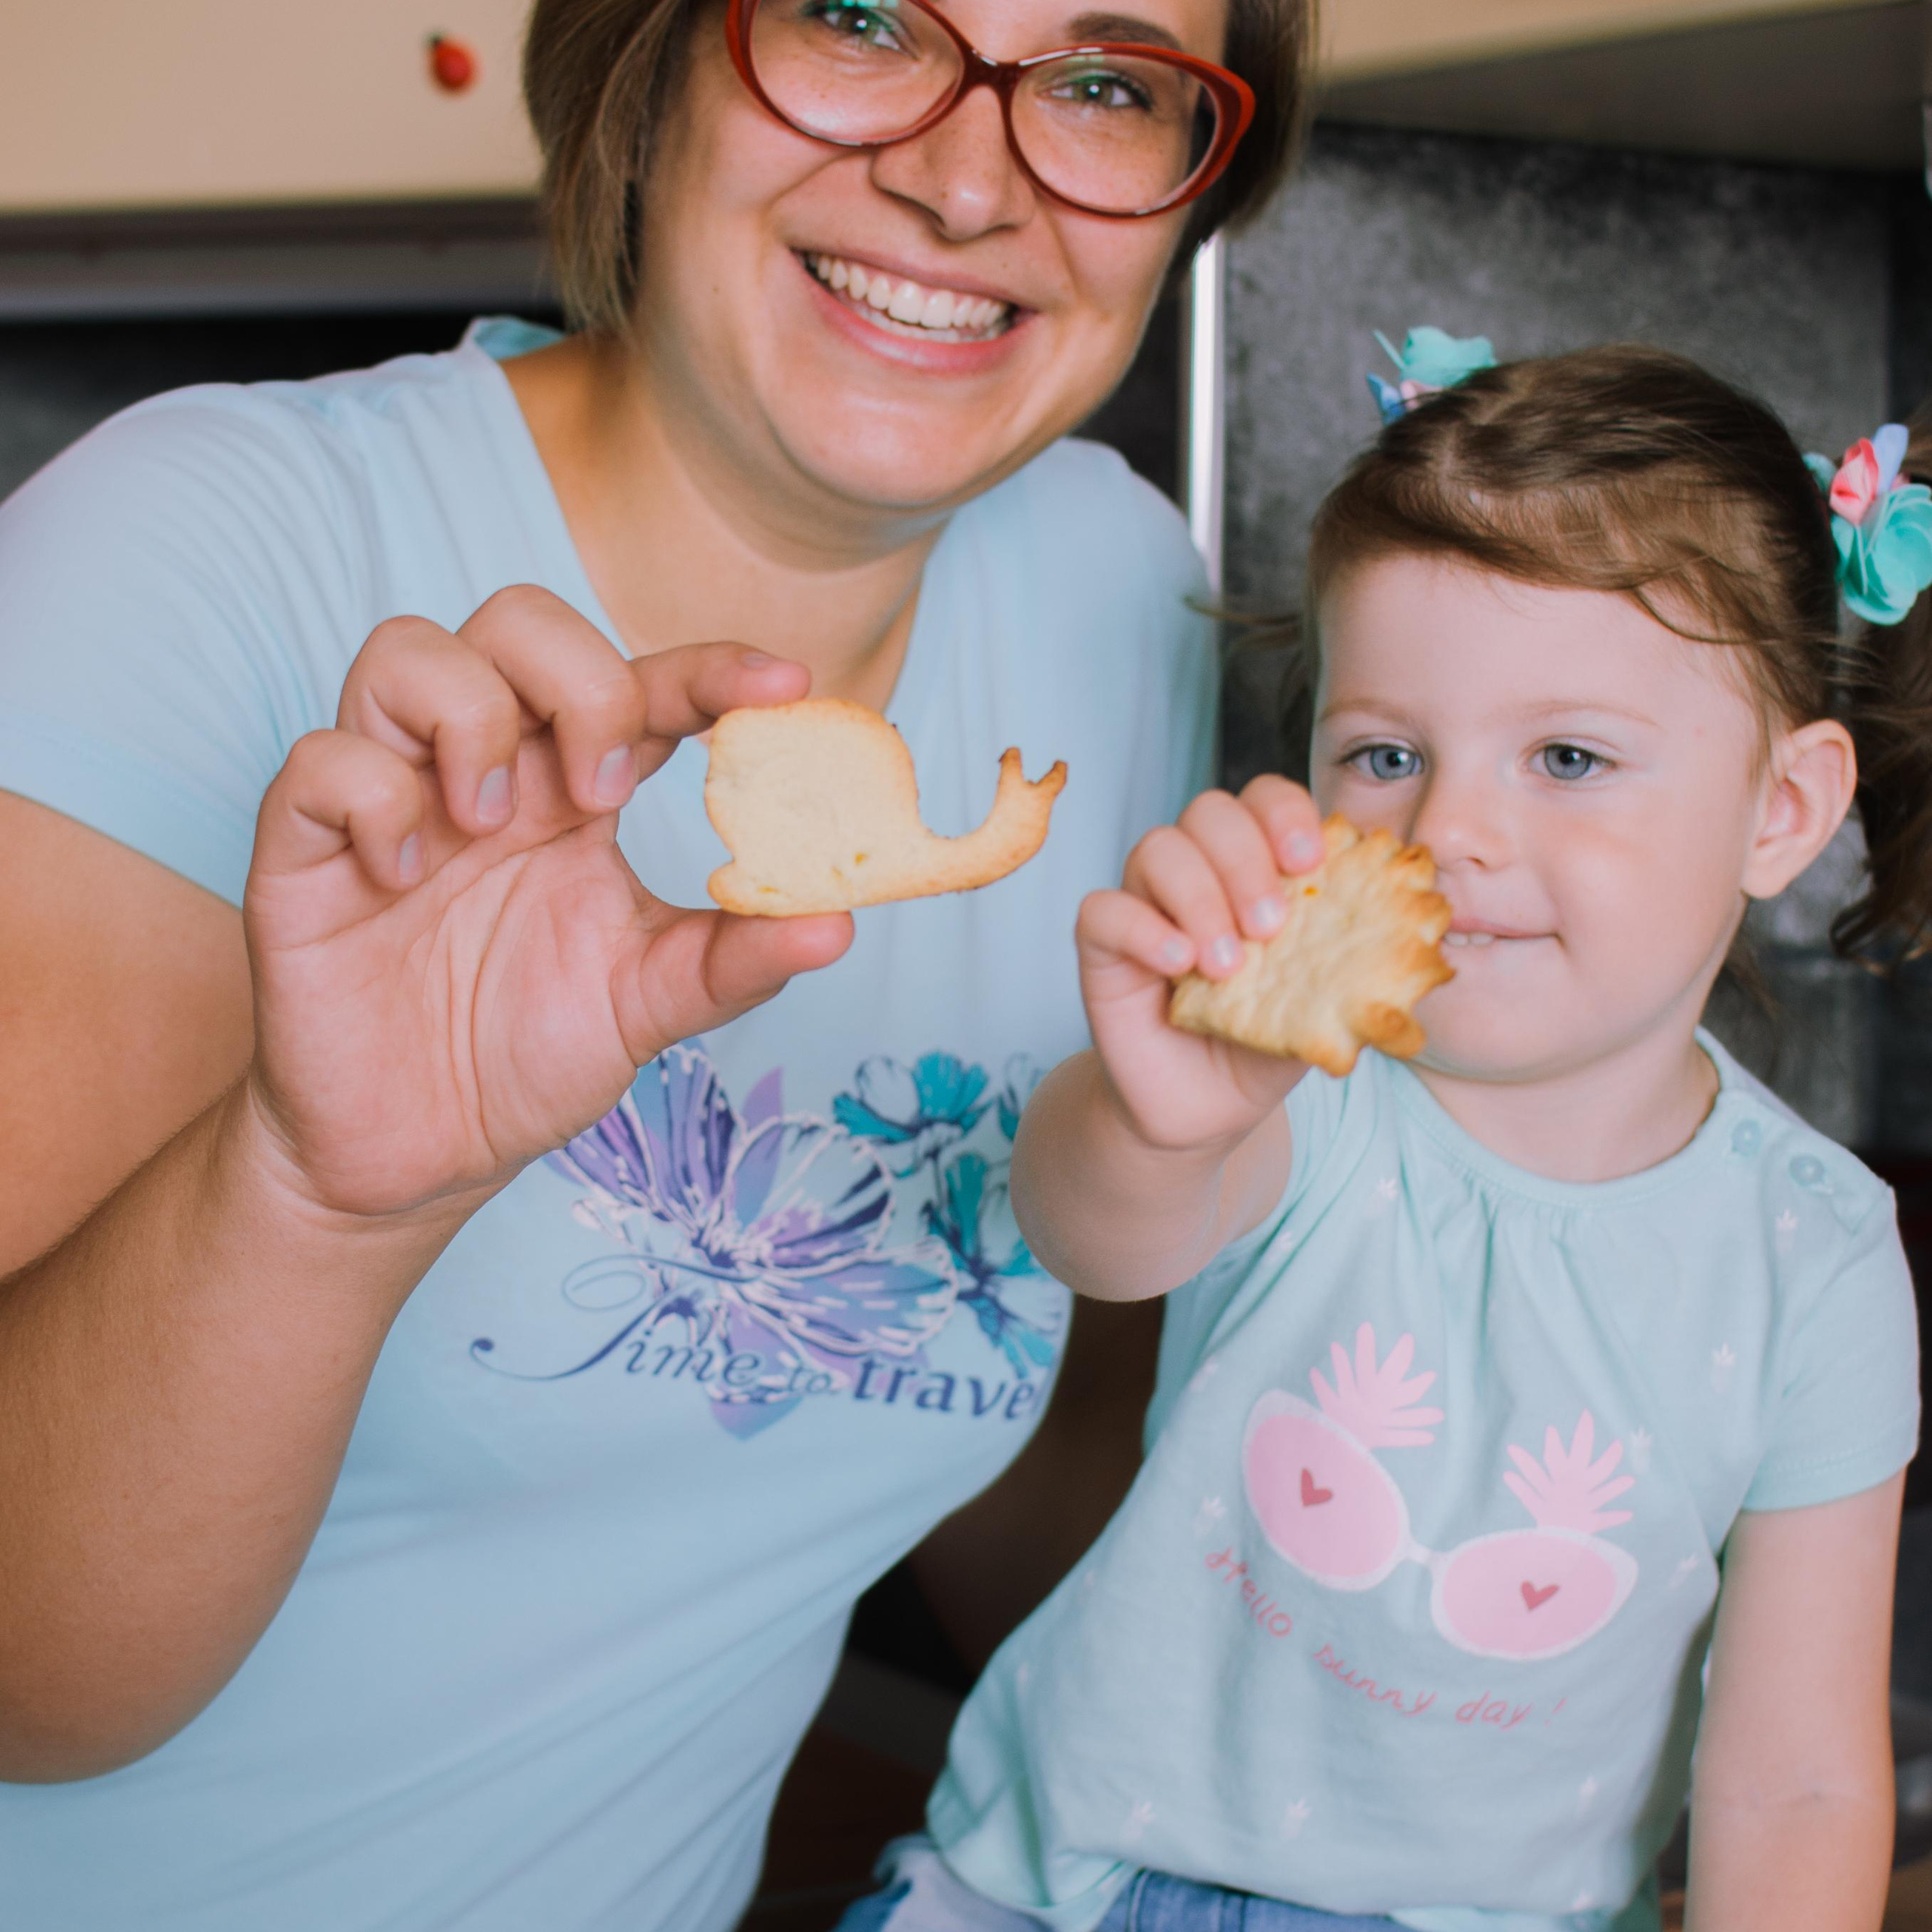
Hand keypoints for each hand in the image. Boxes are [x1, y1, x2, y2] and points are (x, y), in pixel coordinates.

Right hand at [241, 586, 851, 1222]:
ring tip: (490, 823)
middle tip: (600, 796)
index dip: (712, 667)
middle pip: (518, 618)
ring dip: (470, 718)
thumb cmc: (527, 1055)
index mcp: (575, 793)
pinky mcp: (305, 849)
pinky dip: (371, 795)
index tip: (785, 687)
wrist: (415, 1152)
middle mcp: (489, 773)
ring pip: (407, 651)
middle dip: (578, 679)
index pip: (645, 684)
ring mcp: (393, 799)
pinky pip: (317, 759)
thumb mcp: (647, 1007)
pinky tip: (404, 874)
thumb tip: (839, 924)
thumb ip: (733, 960)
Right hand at [1076, 775, 1323, 1153]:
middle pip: (1210, 811)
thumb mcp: (1325, 1007)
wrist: (1205, 1112)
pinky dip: (1143, 929)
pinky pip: (1102, 909)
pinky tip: (1177, 967)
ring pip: (1156, 848)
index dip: (1286, 813)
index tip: (1312, 861)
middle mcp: (1199, 872)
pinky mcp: (1102, 947)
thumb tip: (1426, 939)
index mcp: (1257, 869)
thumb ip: (1360, 967)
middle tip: (1270, 928)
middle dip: (1245, 860)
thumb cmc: (1263, 1046)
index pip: (1264, 800)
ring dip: (1199, 898)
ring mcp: (1147, 903)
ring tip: (1227, 966)